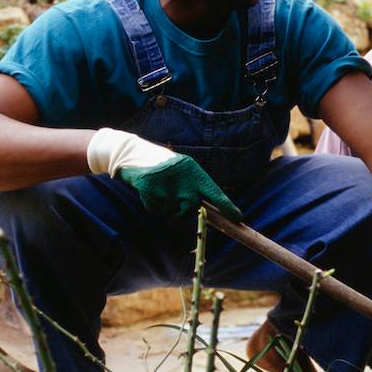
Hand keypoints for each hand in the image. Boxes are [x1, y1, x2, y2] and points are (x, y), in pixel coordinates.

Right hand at [87, 128, 241, 219]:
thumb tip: (209, 211)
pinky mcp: (150, 188)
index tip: (238, 218)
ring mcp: (166, 182)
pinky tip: (149, 192)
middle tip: (174, 201)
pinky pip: (155, 209)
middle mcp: (183, 176)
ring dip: (166, 208)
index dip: (227, 206)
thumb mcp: (183, 172)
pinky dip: (152, 205)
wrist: (134, 153)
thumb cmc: (163, 167)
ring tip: (160, 191)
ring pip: (172, 211)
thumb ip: (195, 188)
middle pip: (190, 207)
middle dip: (183, 211)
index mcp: (194, 171)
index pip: (214, 192)